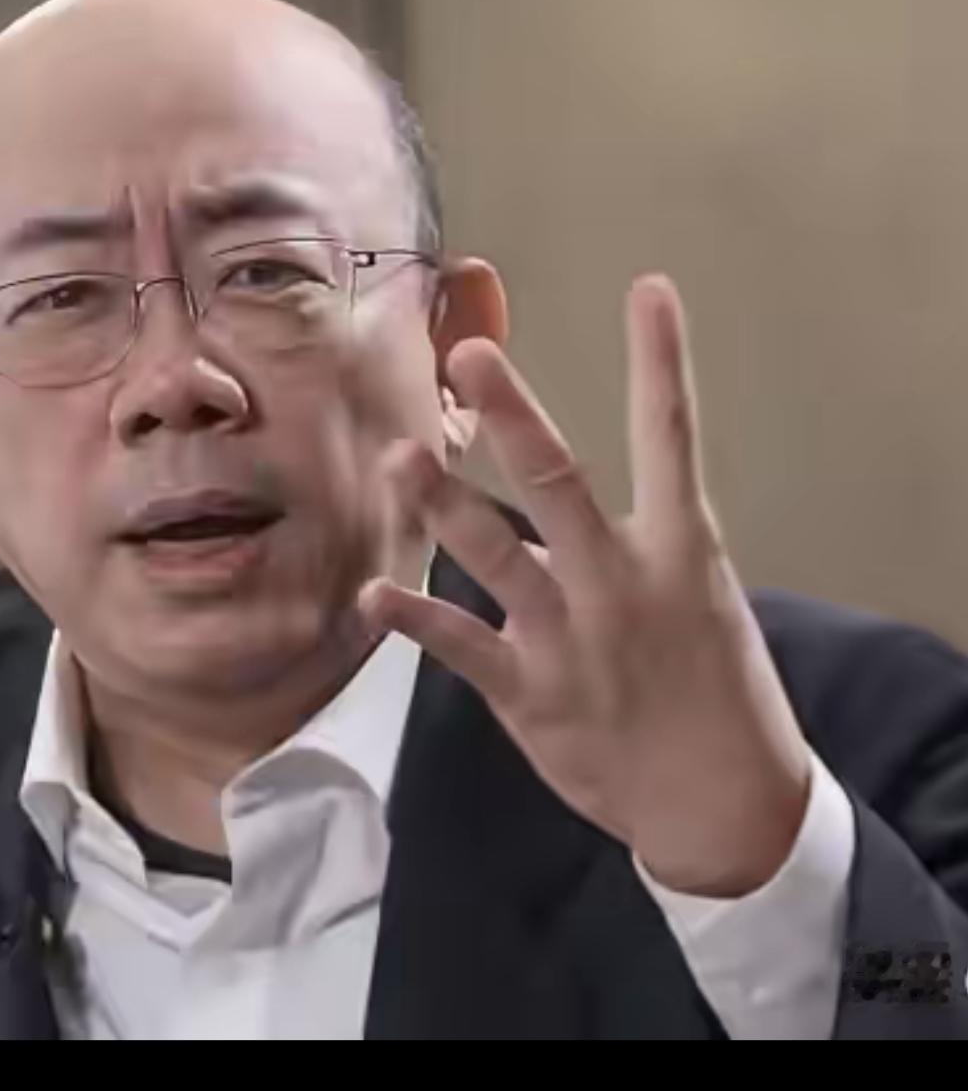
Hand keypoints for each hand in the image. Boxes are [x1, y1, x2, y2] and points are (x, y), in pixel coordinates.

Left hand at [358, 275, 811, 896]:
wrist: (720, 799)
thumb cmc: (715, 688)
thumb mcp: (699, 599)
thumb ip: (634, 542)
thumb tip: (565, 498)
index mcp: (681, 550)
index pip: (672, 437)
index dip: (661, 361)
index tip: (649, 290)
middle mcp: (621, 582)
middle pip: (558, 480)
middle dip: (513, 415)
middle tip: (468, 354)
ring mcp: (571, 637)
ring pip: (496, 556)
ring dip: (443, 503)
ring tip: (400, 456)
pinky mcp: (531, 693)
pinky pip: (461, 646)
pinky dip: (414, 620)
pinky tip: (371, 595)